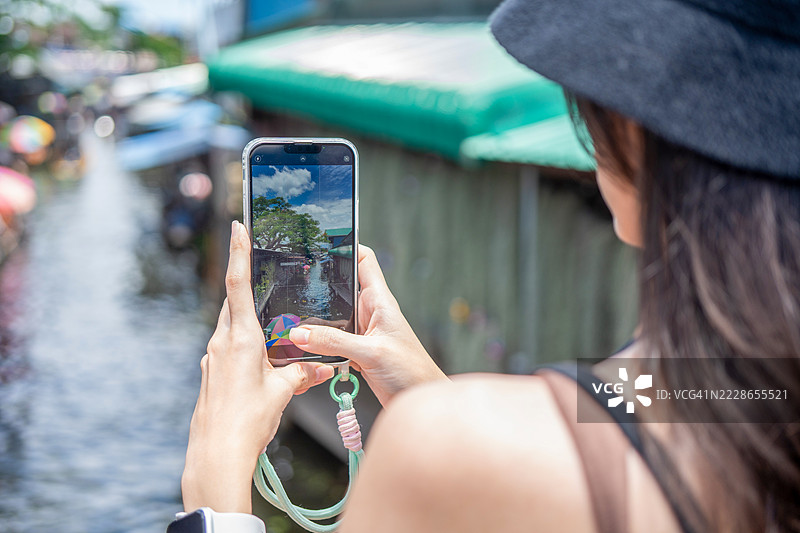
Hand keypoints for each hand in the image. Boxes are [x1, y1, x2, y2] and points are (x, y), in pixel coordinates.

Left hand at [182, 221, 334, 512]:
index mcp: (240, 339)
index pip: (237, 286)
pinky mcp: (211, 376)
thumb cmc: (248, 421)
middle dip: (249, 291)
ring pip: (232, 330)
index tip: (238, 227)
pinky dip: (246, 349)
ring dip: (251, 326)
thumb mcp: (282, 393)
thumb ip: (301, 373)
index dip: (238, 254)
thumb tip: (321, 366)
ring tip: (274, 335)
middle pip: (235, 306)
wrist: (215, 455)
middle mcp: (221, 344)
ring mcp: (212, 360)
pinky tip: (262, 366)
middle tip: (264, 277)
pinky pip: (229, 351)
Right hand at [289, 245, 447, 405]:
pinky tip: (306, 349)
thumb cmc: (412, 372)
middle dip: (319, 286)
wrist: (420, 399)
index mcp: (380, 300)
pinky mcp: (357, 351)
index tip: (321, 242)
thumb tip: (299, 333)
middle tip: (293, 284)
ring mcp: (362, 332)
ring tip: (292, 321)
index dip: (346, 245)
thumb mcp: (370, 353)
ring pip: (332, 317)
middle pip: (340, 288)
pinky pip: (332, 341)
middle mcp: (370, 312)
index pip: (364, 259)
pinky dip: (319, 344)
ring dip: (316, 321)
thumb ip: (334, 342)